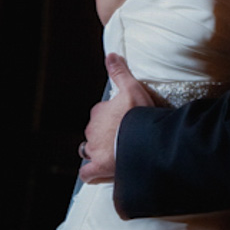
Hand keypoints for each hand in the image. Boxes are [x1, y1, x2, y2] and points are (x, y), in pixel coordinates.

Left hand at [78, 53, 156, 183]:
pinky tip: (99, 173)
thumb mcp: (132, 87)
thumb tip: (110, 55)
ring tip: (112, 152)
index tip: (123, 117)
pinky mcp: (99, 167)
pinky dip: (91, 173)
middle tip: (122, 135)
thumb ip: (119, 72)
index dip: (111, 115)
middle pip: (94, 131)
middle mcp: (92, 131)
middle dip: (104, 133)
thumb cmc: (138, 113)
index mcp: (99, 112)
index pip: (100, 112)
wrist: (141, 139)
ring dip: (97, 150)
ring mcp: (95, 150)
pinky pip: (88, 173)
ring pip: (89, 150)